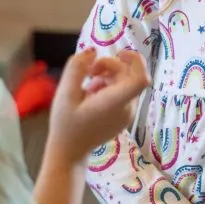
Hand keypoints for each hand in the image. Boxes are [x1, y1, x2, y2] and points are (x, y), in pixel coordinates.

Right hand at [45, 49, 148, 166]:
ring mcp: (128, 114)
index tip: (119, 53)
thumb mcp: (64, 94)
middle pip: (128, 75)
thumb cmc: (65, 125)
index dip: (135, 61)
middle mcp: (127, 108)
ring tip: (87, 86)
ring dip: (107, 76)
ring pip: (125, 82)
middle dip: (109, 66)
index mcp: (114, 103)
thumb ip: (76, 69)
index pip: (140, 79)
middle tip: (87, 72)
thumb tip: (92, 51)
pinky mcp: (124, 116)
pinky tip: (92, 94)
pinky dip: (109, 86)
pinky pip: (122, 92)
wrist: (70, 152)